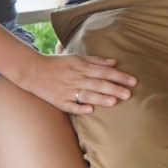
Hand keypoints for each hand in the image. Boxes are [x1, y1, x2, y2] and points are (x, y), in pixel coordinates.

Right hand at [19, 53, 137, 114]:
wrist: (34, 71)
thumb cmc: (58, 63)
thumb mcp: (77, 57)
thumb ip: (96, 60)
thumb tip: (114, 62)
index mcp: (82, 68)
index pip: (105, 72)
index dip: (120, 76)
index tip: (133, 81)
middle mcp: (77, 79)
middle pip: (99, 84)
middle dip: (114, 88)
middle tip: (129, 94)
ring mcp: (68, 91)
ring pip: (87, 95)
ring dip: (100, 98)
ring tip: (114, 102)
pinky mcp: (60, 101)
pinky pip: (71, 106)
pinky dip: (80, 108)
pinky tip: (90, 111)